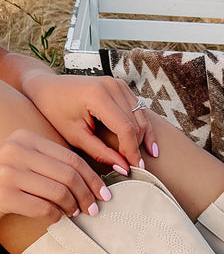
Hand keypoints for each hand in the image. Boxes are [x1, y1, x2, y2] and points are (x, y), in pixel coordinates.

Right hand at [0, 129, 112, 223]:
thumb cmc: (8, 179)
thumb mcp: (27, 161)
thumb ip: (53, 164)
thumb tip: (94, 182)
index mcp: (25, 139)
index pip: (71, 158)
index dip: (92, 178)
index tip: (104, 193)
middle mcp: (15, 151)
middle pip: (68, 175)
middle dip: (86, 194)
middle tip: (93, 208)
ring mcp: (8, 172)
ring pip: (59, 192)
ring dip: (72, 207)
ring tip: (74, 213)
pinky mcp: (4, 195)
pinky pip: (44, 208)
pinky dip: (56, 216)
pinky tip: (56, 217)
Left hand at [20, 72, 157, 171]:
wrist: (47, 87)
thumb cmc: (56, 111)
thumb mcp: (75, 136)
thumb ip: (101, 153)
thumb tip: (124, 168)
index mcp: (98, 96)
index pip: (126, 129)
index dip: (133, 151)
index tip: (136, 169)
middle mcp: (112, 86)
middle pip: (137, 123)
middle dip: (138, 147)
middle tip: (137, 168)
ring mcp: (118, 84)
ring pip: (141, 117)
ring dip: (143, 138)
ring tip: (142, 158)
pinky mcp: (121, 86)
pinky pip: (139, 109)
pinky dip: (142, 127)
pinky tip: (146, 144)